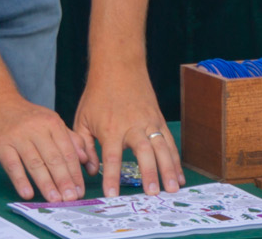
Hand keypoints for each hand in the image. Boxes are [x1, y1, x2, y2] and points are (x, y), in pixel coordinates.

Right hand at [0, 95, 91, 201]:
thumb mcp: (50, 120)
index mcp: (53, 123)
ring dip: (46, 184)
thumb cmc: (26, 116)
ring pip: (35, 163)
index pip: (68, 152)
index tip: (80, 191)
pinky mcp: (1, 144)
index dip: (75, 173)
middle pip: (54, 158)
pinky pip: (12, 165)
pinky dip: (21, 180)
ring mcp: (18, 137)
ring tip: (54, 200)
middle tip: (71, 199)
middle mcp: (37, 129)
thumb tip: (84, 159)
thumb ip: (69, 138)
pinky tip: (28, 194)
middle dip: (64, 181)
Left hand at [73, 72, 184, 196]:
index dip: (111, 177)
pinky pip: (169, 142)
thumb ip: (85, 146)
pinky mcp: (159, 120)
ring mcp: (149, 122)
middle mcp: (132, 126)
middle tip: (153, 194)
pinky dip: (175, 159)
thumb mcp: (82, 119)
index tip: (112, 195)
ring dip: (169, 169)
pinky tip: (180, 175)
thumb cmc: (97, 95)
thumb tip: (90, 170)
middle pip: (144, 153)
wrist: (118, 67)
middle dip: (149, 174)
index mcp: (111, 128)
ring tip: (174, 189)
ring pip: (162, 148)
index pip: (112, 157)